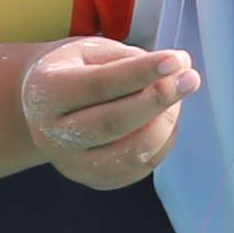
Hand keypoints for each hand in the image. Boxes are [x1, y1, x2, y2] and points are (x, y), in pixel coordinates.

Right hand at [17, 36, 196, 190]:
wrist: (43, 107)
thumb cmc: (74, 71)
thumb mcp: (91, 52)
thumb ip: (129, 59)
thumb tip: (177, 67)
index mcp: (47, 93)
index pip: (99, 85)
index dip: (140, 73)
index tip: (176, 60)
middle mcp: (52, 135)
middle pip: (113, 123)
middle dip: (159, 101)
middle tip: (190, 79)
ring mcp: (72, 164)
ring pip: (130, 153)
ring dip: (164, 124)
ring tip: (175, 99)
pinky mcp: (93, 180)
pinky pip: (138, 169)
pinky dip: (161, 144)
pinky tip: (163, 121)